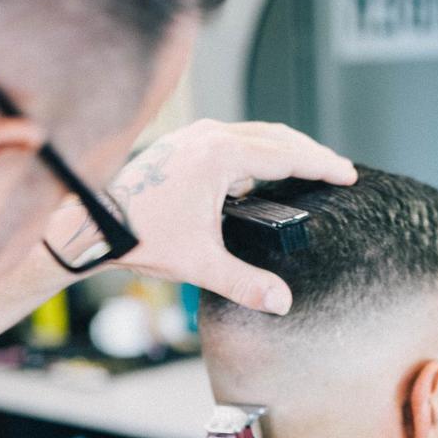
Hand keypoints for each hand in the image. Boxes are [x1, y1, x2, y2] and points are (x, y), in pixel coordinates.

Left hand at [110, 120, 356, 313]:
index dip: (321, 164)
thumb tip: (282, 302)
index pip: (286, 154)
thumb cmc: (139, 236)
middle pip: (274, 136)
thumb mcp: (198, 264)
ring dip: (281, 150)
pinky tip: (258, 175)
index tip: (346, 173)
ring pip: (252, 134)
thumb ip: (244, 283)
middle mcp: (207, 136)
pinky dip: (255, 152)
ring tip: (304, 168)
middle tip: (335, 169)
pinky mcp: (181, 144)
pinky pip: (231, 140)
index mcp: (219, 156)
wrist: (91, 225)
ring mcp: (192, 135)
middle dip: (308, 153)